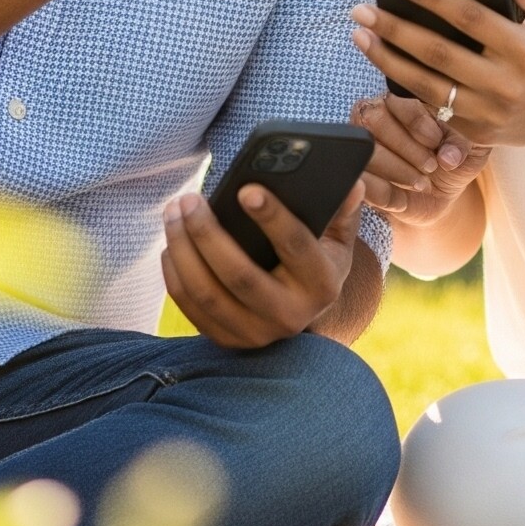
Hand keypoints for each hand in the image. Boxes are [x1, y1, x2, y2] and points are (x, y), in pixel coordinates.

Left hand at [160, 180, 361, 347]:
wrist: (302, 314)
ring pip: (207, 292)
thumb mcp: (336, 240)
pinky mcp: (228, 341)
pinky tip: (172, 243)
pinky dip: (176, 273)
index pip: (296, 247)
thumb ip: (342, 211)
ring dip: (183, 249)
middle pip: (239, 275)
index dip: (272, 217)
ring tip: (173, 213)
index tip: (246, 189)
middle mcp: (291, 316)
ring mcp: (256, 334)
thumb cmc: (316, 262)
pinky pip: (191, 307)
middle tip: (188, 199)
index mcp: (322, 284)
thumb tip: (352, 184)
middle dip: (208, 234)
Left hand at [350, 0, 524, 148]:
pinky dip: (405, 86)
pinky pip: (434, 107)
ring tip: (361, 36)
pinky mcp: (477, 132)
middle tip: (362, 10)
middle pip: (438, 53)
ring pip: (426, 86)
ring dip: (387, 60)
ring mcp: (489, 112)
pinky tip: (384, 63)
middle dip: (395, 30)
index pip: (472, 18)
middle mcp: (505, 83)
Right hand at [351, 92, 487, 224]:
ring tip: (422, 183)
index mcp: (402, 101)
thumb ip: (465, 144)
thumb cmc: (455, 157)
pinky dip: (381, 191)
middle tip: (430, 165)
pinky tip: (405, 197)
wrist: (442, 194)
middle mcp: (375, 119)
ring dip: (396, 169)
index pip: (395, 99)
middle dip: (405, 146)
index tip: (436, 140)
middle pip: (372, 120)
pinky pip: (359, 182)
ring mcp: (362, 148)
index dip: (415, 121)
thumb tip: (449, 157)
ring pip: (365, 151)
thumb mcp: (472, 148)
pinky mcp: (358, 179)